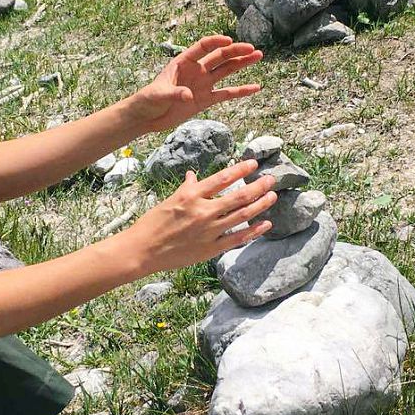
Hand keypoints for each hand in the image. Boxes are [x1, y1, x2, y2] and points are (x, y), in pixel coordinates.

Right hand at [118, 159, 275, 273]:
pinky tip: (265, 224)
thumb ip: (186, 188)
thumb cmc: (152, 224)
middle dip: (258, 187)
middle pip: (238, 196)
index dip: (240, 170)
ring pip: (241, 216)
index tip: (253, 163)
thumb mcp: (169, 200)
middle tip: (272, 179)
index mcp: (191, 196)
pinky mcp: (210, 249)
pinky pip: (237, 238)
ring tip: (272, 196)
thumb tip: (193, 176)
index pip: (222, 178)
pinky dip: (253, 230)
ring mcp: (208, 231)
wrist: (142, 250)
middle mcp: (202, 211)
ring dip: (260, 205)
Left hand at [127, 36, 261, 134]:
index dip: (216, 42)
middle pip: (219, 57)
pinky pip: (227, 94)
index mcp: (183, 62)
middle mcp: (196, 70)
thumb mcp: (158, 94)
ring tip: (258, 56)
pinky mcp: (206, 100)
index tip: (229, 41)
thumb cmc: (148, 100)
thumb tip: (188, 96)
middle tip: (253, 49)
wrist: (147, 117)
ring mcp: (203, 84)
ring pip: (226, 71)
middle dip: (236, 51)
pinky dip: (241, 91)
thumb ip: (174, 93)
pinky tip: (255, 87)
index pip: (203, 47)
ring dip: (242, 64)